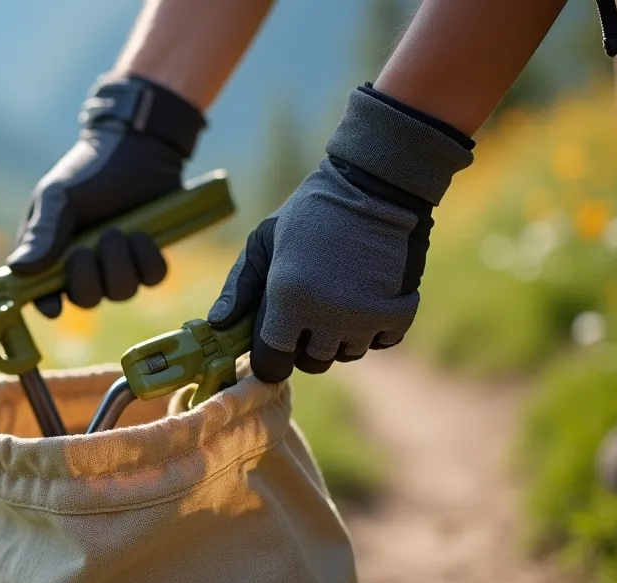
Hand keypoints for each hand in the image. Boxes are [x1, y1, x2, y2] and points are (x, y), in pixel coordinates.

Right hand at [7, 74, 206, 317]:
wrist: (135, 147)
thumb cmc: (87, 170)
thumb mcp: (58, 197)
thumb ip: (42, 233)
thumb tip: (18, 269)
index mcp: (51, 255)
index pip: (44, 296)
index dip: (49, 305)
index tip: (55, 304)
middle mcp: (83, 268)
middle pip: (87, 300)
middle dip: (91, 276)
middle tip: (94, 241)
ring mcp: (117, 267)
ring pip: (121, 293)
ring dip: (121, 263)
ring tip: (120, 230)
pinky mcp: (147, 260)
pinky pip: (152, 278)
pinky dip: (147, 259)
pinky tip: (142, 235)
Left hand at [207, 85, 474, 382]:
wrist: (373, 185)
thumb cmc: (309, 212)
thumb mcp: (263, 242)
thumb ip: (238, 287)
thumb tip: (218, 325)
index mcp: (287, 300)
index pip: (272, 363)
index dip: (271, 355)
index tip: (276, 338)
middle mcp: (327, 316)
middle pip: (312, 362)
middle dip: (306, 344)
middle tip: (309, 309)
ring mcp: (364, 316)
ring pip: (347, 353)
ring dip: (341, 335)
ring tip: (338, 296)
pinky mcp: (398, 310)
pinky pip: (382, 342)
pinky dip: (375, 327)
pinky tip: (367, 297)